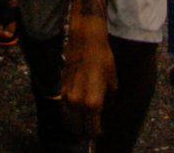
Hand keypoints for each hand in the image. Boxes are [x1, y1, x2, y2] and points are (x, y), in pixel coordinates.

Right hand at [59, 14, 114, 138]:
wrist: (86, 41)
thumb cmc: (103, 59)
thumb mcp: (112, 81)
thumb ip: (109, 99)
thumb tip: (106, 105)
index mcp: (93, 103)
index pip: (92, 129)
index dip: (96, 132)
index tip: (100, 131)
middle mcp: (78, 103)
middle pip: (77, 128)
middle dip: (84, 131)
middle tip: (91, 127)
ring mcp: (67, 97)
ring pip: (68, 120)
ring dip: (74, 123)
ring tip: (82, 121)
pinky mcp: (61, 88)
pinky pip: (63, 108)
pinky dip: (69, 112)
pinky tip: (75, 109)